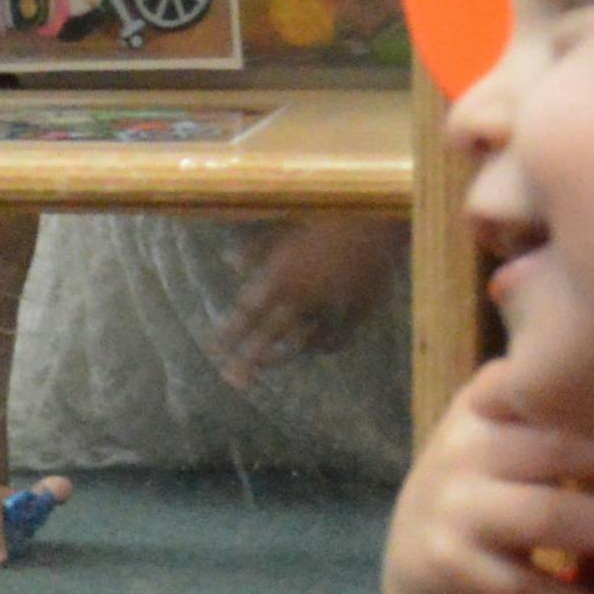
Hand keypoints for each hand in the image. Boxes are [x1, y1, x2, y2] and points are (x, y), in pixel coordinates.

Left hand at [211, 217, 403, 388]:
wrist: (379, 216)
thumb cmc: (329, 214)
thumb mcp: (286, 224)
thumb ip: (257, 247)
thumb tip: (229, 263)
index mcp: (282, 273)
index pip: (248, 311)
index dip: (229, 332)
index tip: (214, 350)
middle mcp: (303, 295)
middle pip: (269, 335)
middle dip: (248, 360)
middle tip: (231, 379)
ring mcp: (331, 306)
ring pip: (300, 342)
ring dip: (280, 357)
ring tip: (265, 368)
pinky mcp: (357, 311)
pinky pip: (335, 338)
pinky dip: (321, 346)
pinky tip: (313, 349)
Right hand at [383, 367, 593, 593]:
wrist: (419, 563)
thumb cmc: (500, 488)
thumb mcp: (518, 433)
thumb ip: (574, 409)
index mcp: (490, 397)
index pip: (559, 384)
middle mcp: (464, 445)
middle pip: (564, 445)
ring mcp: (452, 508)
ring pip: (552, 516)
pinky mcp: (451, 569)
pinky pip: (532, 590)